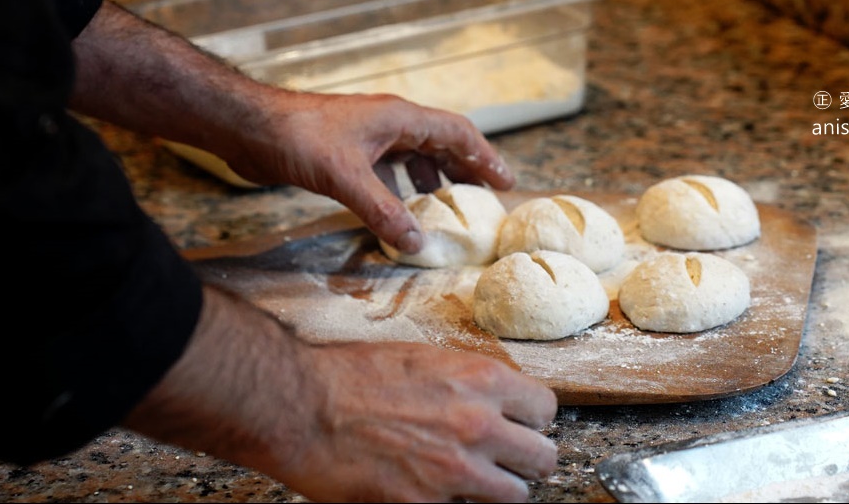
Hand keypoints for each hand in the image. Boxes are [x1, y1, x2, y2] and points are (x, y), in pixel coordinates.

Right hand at [127, 287, 557, 502]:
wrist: (302, 404)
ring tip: (479, 482)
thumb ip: (465, 381)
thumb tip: (490, 398)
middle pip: (543, 457)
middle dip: (528, 458)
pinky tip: (438, 492)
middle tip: (511, 458)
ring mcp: (455, 471)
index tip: (523, 423)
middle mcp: (477, 424)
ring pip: (515, 495)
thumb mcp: (422, 357)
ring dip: (500, 488)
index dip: (534, 419)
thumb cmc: (350, 374)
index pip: (546, 408)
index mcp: (479, 380)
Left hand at [224, 91, 515, 253]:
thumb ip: (383, 211)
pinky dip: (399, 191)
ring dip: (431, 181)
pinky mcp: (347, 152)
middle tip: (483, 199)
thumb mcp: (346, 177)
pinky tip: (399, 213)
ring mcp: (367, 137)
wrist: (249, 127)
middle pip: (440, 143)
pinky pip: (386, 171)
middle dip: (464, 170)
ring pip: (412, 157)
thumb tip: (417, 244)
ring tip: (445, 209)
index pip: (457, 133)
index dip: (485, 157)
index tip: (505, 182)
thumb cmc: (299, 138)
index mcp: (399, 117)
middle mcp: (389, 123)